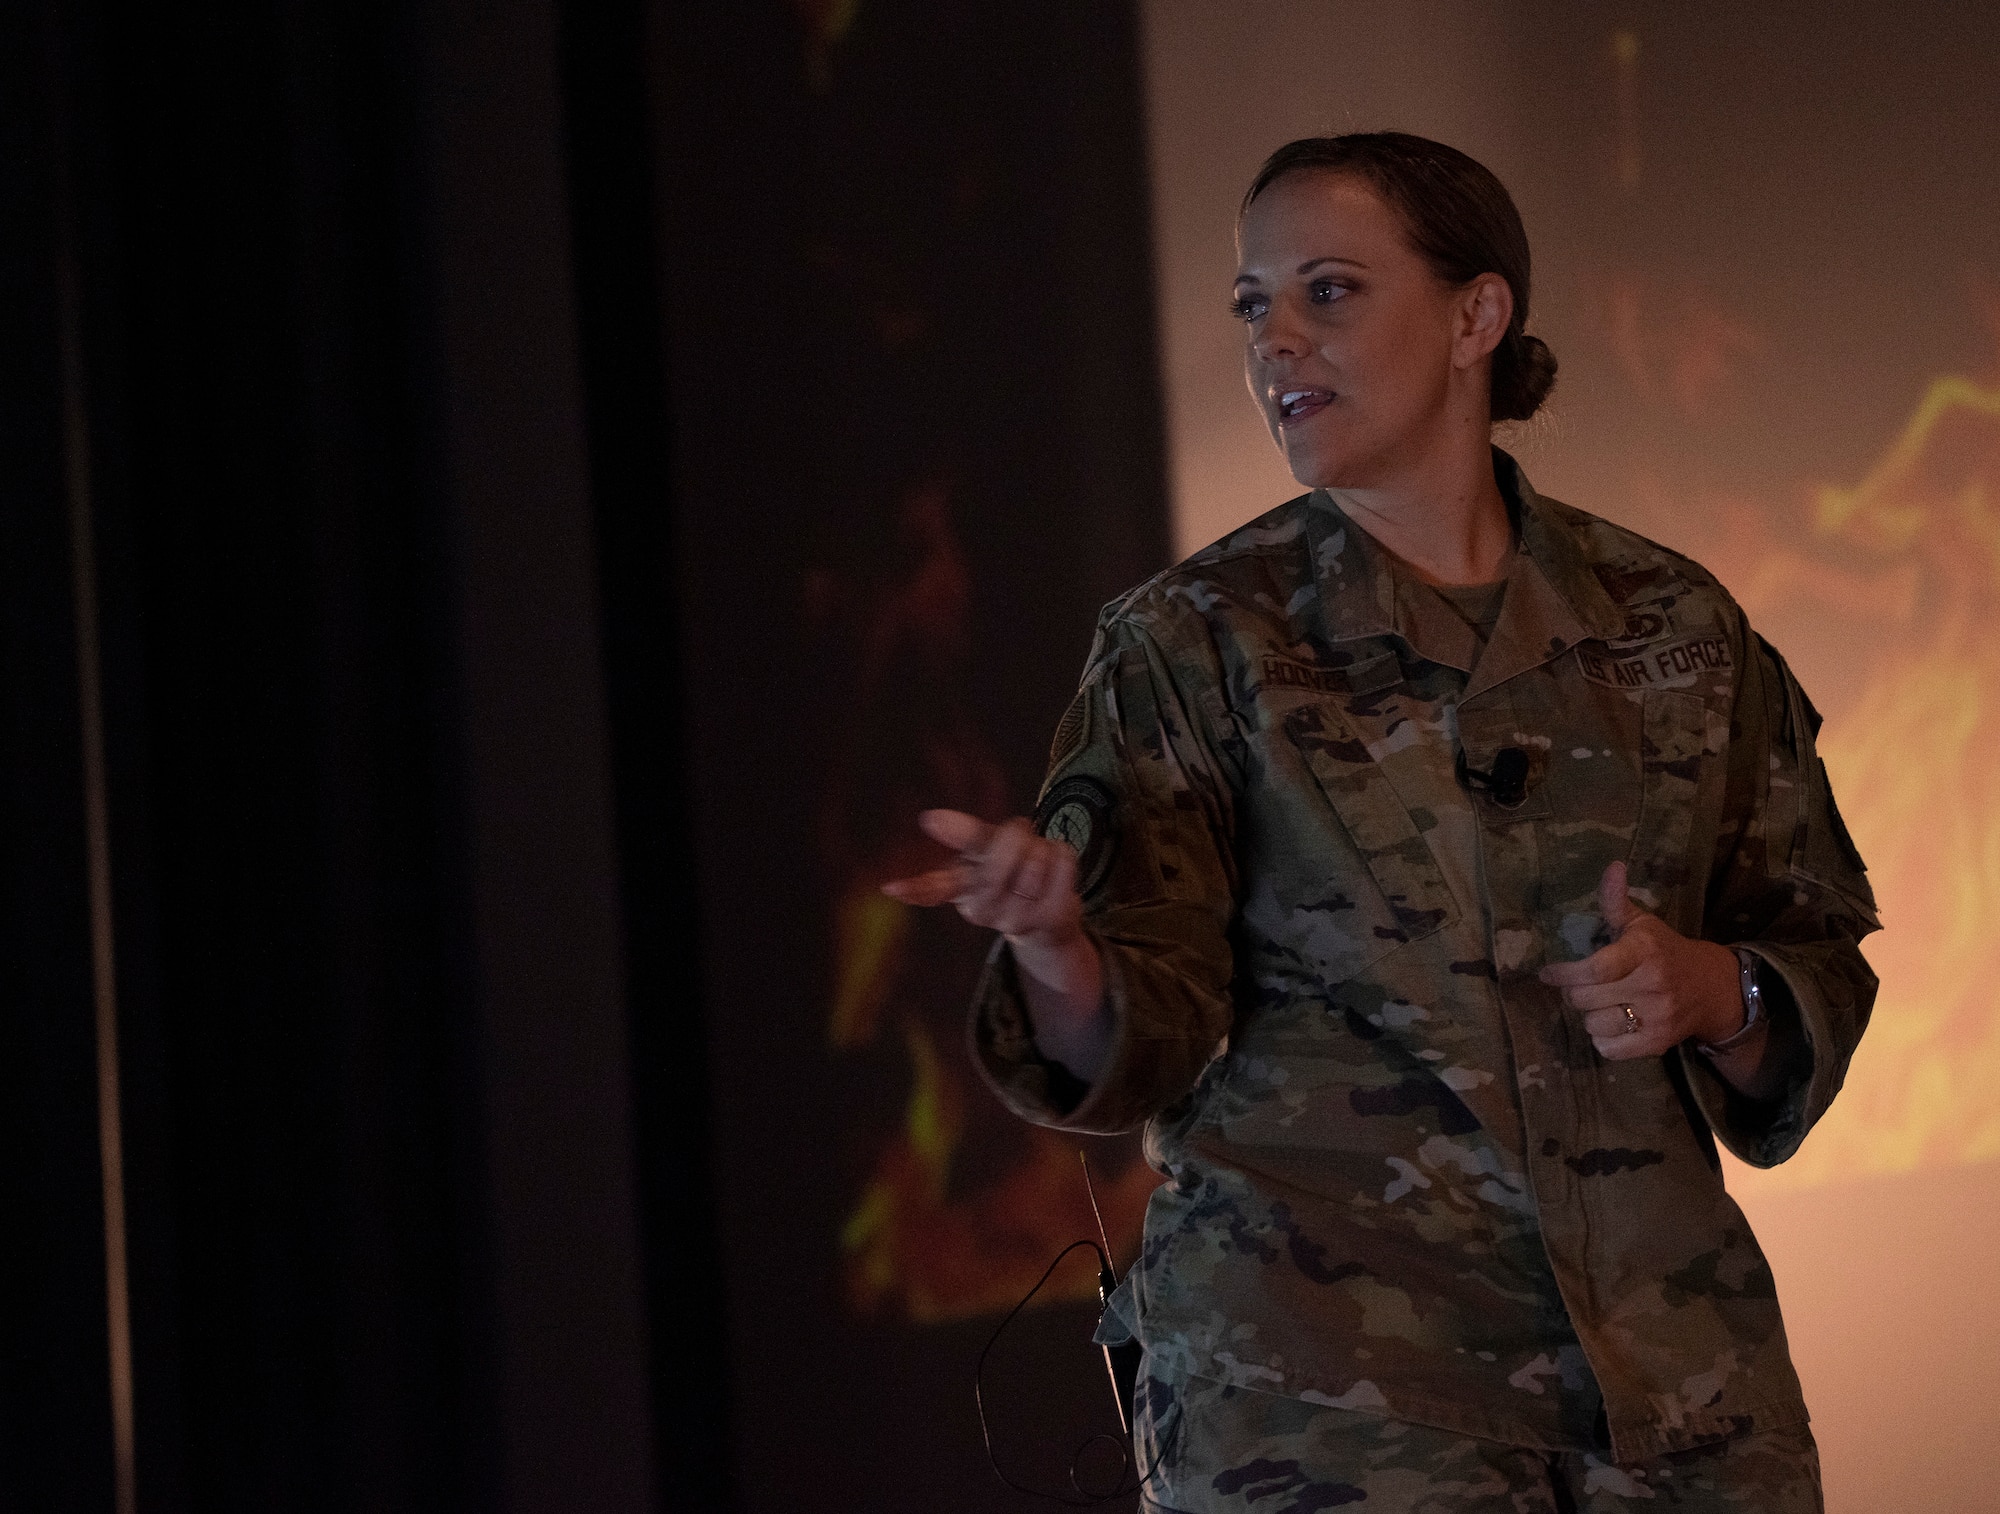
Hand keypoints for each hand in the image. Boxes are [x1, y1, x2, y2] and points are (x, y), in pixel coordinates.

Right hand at [881, 809, 1084, 947]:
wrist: (1047, 922)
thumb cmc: (1012, 874)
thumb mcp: (986, 852)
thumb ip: (963, 835)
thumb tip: (927, 818)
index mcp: (961, 890)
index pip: (935, 888)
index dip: (915, 887)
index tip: (889, 888)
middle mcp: (982, 911)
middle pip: (998, 860)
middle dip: (1013, 836)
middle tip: (1019, 833)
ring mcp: (1016, 921)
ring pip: (1034, 859)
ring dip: (1041, 847)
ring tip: (1037, 859)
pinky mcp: (1050, 920)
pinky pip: (1062, 865)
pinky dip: (1063, 855)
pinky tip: (1056, 864)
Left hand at [1538, 861, 1745, 1060]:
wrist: (1711, 988)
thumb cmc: (1664, 951)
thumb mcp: (1641, 923)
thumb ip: (1617, 900)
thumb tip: (1612, 866)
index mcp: (1644, 951)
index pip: (1595, 969)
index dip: (1564, 974)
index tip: (1548, 974)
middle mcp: (1652, 984)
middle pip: (1585, 999)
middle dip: (1575, 993)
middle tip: (1582, 987)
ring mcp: (1658, 1016)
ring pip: (1594, 1025)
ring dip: (1590, 1016)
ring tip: (1602, 1004)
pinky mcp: (1659, 1043)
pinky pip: (1610, 1050)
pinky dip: (1604, 1040)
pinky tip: (1614, 1024)